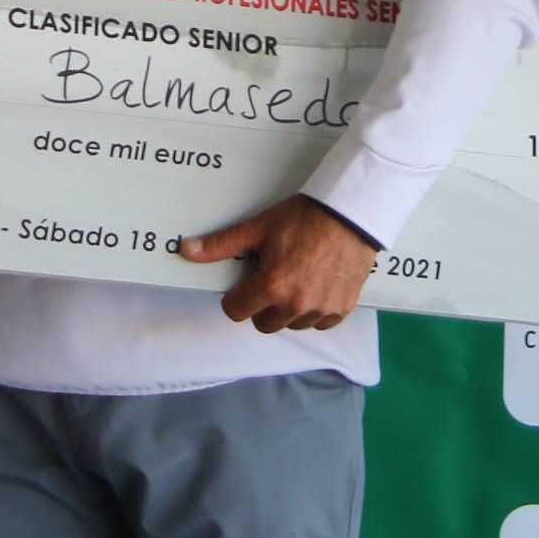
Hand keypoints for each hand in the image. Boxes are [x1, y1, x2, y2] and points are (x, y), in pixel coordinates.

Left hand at [176, 196, 376, 331]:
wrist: (352, 213)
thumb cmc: (305, 218)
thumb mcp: (259, 227)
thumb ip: (222, 244)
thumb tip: (186, 250)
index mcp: (271, 286)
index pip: (235, 311)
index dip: (236, 296)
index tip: (246, 281)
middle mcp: (295, 305)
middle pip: (263, 323)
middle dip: (261, 305)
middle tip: (272, 278)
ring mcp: (320, 310)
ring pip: (291, 324)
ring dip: (288, 309)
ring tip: (296, 279)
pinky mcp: (341, 309)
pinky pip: (319, 323)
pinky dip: (314, 310)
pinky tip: (316, 286)